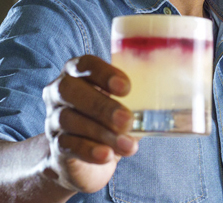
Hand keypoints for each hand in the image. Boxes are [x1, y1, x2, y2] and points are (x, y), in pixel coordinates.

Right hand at [42, 55, 138, 193]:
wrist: (81, 160)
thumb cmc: (105, 122)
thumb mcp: (120, 105)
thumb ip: (135, 98)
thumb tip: (169, 96)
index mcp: (76, 73)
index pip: (85, 63)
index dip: (104, 73)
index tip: (126, 88)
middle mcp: (59, 92)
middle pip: (70, 90)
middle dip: (101, 105)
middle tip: (127, 120)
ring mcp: (53, 119)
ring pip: (70, 120)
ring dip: (102, 133)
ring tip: (128, 145)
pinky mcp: (55, 145)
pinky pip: (68, 144)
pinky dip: (89, 150)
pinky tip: (106, 155)